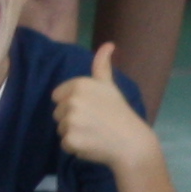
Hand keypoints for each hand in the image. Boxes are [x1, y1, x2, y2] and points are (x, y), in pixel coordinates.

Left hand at [53, 45, 158, 172]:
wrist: (132, 143)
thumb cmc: (119, 113)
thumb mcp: (108, 86)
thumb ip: (102, 65)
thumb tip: (108, 44)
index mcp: (79, 85)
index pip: (57, 96)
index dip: (72, 104)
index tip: (91, 109)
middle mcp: (72, 100)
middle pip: (57, 113)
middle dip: (73, 119)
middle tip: (95, 123)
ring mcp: (71, 120)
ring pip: (60, 129)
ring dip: (74, 134)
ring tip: (95, 133)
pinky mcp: (71, 139)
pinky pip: (65, 144)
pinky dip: (76, 147)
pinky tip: (93, 144)